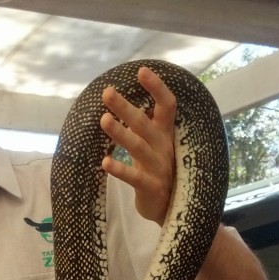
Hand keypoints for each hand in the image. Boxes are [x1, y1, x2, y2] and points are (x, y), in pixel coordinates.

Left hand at [99, 65, 176, 225]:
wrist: (175, 209)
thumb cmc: (160, 171)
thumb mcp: (157, 145)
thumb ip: (146, 126)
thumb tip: (125, 100)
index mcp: (166, 134)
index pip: (167, 105)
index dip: (157, 87)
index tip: (142, 71)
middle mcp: (164, 147)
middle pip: (145, 123)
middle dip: (125, 107)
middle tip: (107, 92)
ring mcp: (159, 168)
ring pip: (139, 147)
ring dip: (121, 134)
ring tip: (103, 120)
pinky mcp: (152, 188)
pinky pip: (135, 178)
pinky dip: (121, 170)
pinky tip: (105, 163)